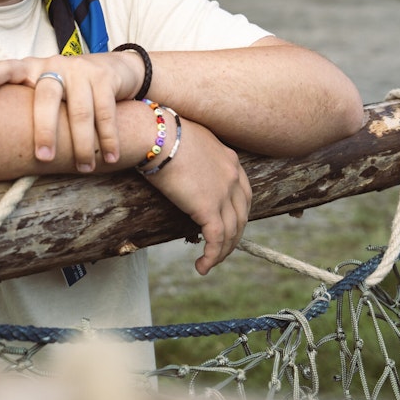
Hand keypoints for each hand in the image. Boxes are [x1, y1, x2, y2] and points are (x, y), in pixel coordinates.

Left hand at [0, 52, 142, 171]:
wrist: (115, 67)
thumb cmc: (71, 88)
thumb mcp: (48, 89)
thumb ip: (30, 106)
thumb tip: (3, 149)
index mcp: (32, 69)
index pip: (7, 68)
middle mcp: (54, 66)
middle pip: (46, 97)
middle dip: (45, 130)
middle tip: (44, 157)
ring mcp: (80, 70)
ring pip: (80, 111)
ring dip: (83, 144)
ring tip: (84, 167)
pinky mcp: (103, 77)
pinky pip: (105, 112)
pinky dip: (108, 138)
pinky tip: (109, 156)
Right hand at [145, 118, 251, 274]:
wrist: (156, 134)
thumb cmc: (161, 133)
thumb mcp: (187, 141)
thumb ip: (193, 155)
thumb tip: (176, 161)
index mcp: (230, 159)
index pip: (243, 193)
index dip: (237, 213)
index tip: (227, 224)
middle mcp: (233, 176)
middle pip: (241, 216)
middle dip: (233, 237)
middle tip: (219, 250)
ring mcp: (223, 193)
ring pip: (231, 232)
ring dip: (222, 253)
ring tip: (207, 264)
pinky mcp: (208, 208)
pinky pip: (216, 240)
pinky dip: (212, 257)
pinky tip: (201, 267)